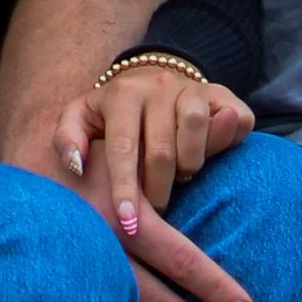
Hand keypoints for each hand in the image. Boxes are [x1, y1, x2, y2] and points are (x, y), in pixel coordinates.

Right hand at [7, 91, 259, 301]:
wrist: (12, 186)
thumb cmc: (86, 164)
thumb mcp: (129, 149)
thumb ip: (184, 146)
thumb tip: (234, 122)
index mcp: (124, 217)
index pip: (182, 259)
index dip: (218, 288)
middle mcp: (103, 252)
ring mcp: (79, 281)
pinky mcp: (61, 300)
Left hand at [53, 62, 252, 218]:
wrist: (152, 77)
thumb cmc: (112, 112)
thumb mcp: (81, 118)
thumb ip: (67, 139)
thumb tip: (76, 166)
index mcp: (122, 94)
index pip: (123, 148)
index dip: (126, 189)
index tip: (128, 224)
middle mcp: (159, 86)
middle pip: (162, 150)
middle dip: (158, 191)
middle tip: (155, 209)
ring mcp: (194, 88)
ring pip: (195, 132)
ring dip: (189, 167)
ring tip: (179, 179)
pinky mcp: (224, 94)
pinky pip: (234, 121)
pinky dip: (225, 143)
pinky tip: (208, 156)